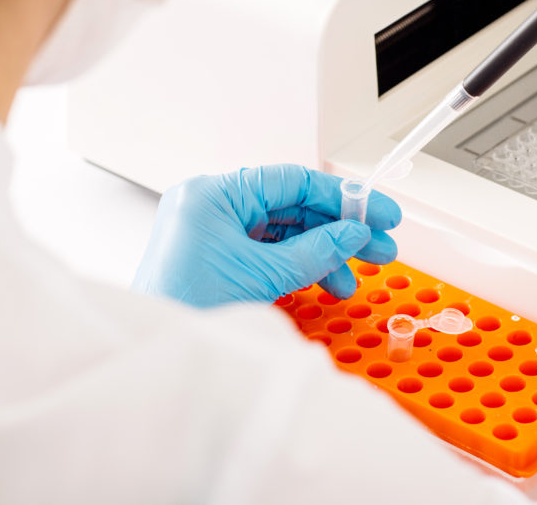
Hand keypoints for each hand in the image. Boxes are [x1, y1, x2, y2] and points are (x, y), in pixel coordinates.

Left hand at [132, 165, 401, 306]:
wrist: (157, 354)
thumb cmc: (185, 309)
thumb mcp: (262, 276)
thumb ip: (315, 251)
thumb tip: (354, 234)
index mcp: (214, 194)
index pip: (292, 181)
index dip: (341, 197)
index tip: (377, 211)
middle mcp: (211, 205)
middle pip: (291, 207)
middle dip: (338, 231)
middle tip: (379, 246)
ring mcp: (212, 231)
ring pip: (282, 232)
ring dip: (322, 254)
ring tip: (351, 279)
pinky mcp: (216, 256)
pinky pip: (266, 251)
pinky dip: (298, 266)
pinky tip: (325, 282)